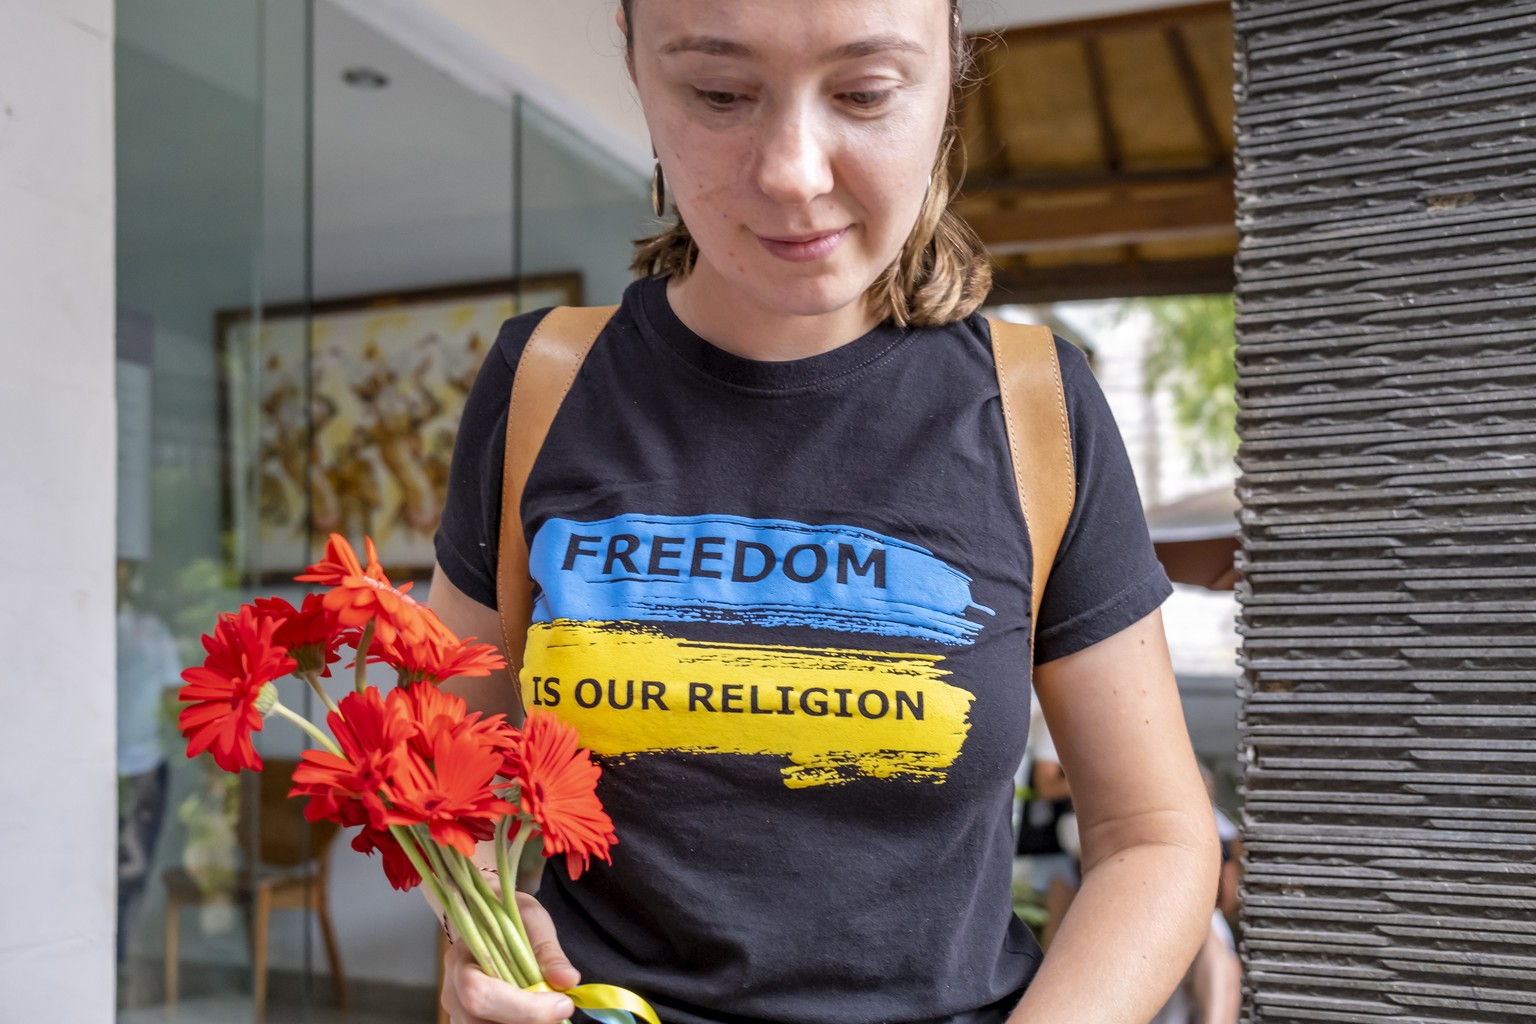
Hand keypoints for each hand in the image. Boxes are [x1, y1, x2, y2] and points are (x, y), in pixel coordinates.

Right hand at [440, 892, 581, 1022]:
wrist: (486, 915)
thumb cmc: (506, 915)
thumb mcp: (531, 919)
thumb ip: (548, 952)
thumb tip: (568, 980)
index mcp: (460, 958)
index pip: (481, 993)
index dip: (524, 1007)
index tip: (562, 1003)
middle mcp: (452, 990)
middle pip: (481, 1020)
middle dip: (528, 1020)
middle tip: (562, 1009)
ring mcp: (458, 1011)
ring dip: (524, 1023)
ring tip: (549, 1008)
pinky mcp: (470, 1021)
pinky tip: (535, 1013)